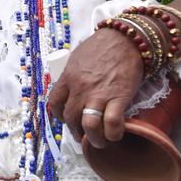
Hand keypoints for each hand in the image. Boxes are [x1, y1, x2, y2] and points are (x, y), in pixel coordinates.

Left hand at [47, 28, 142, 147]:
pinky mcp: (119, 98)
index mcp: (68, 77)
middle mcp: (80, 88)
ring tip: (99, 141)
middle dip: (75, 131)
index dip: (59, 115)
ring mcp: (99, 94)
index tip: (67, 119)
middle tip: (83, 135)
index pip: (54, 103)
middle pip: (70, 118)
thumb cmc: (103, 46)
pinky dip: (113, 134)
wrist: (126, 39)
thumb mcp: (78, 57)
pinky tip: (115, 134)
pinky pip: (112, 124)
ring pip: (88, 126)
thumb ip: (72, 74)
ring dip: (93, 139)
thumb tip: (70, 88)